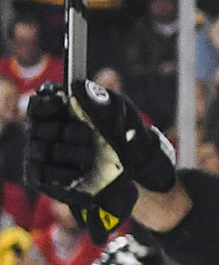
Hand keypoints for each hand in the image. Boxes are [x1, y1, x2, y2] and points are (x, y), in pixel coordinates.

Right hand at [24, 79, 178, 228]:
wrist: (135, 166)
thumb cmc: (125, 132)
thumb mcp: (121, 111)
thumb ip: (101, 98)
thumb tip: (79, 86)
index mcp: (58, 112)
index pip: (38, 103)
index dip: (45, 103)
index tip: (59, 103)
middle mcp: (43, 132)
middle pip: (39, 128)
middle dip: (64, 131)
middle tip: (85, 136)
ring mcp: (39, 155)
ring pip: (41, 150)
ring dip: (68, 153)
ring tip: (89, 155)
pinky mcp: (40, 177)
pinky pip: (42, 174)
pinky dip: (62, 172)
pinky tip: (79, 172)